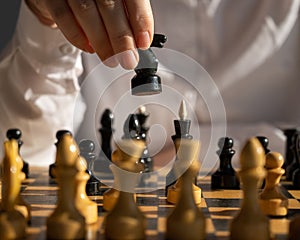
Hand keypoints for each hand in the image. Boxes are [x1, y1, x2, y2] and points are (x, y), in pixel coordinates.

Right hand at [26, 0, 153, 68]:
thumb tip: (139, 41)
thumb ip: (126, 16)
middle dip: (121, 38)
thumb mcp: (116, 2)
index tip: (144, 43)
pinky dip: (78, 37)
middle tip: (128, 60)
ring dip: (102, 42)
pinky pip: (63, 17)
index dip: (140, 19)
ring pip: (87, 13)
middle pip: (109, 5)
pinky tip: (90, 49)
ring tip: (112, 60)